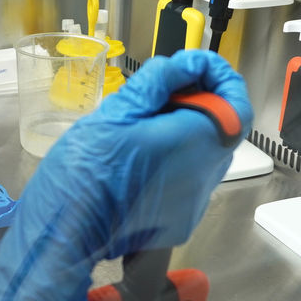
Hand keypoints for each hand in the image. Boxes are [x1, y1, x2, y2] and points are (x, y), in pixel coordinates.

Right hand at [0, 51, 250, 300]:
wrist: (63, 236)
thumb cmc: (83, 173)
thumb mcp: (115, 112)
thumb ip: (159, 82)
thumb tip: (189, 65)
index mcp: (194, 141)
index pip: (237, 105)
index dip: (221, 81)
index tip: (195, 71)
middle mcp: (204, 176)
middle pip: (221, 131)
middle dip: (197, 108)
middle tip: (158, 99)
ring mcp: (194, 204)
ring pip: (204, 158)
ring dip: (184, 139)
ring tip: (140, 134)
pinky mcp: (179, 223)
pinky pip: (187, 185)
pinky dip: (172, 168)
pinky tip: (136, 167)